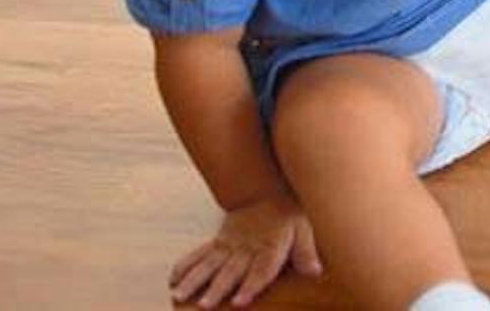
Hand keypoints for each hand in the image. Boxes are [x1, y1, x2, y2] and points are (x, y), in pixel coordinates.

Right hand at [168, 192, 318, 308]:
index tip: (238, 302)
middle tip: (203, 306)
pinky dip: (185, 266)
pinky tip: (173, 280)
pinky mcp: (217, 242)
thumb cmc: (288, 215)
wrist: (266, 190)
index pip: (260, 270)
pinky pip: (199, 254)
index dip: (250, 287)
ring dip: (194, 281)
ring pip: (209, 265)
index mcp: (268, 248)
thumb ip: (306, 252)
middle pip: (230, 272)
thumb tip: (316, 271)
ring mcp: (228, 246)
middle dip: (216, 290)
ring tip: (178, 296)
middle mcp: (245, 249)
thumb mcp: (304, 230)